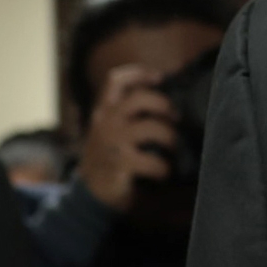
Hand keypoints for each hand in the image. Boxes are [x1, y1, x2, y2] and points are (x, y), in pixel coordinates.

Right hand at [74, 63, 177, 211]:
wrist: (91, 194)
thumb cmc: (109, 158)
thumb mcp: (111, 131)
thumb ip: (128, 115)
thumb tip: (167, 102)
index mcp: (104, 111)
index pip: (116, 80)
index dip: (139, 73)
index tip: (160, 76)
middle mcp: (106, 122)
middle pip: (139, 99)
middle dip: (164, 105)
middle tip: (176, 118)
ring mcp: (112, 143)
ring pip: (150, 128)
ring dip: (169, 136)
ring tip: (174, 147)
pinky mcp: (120, 164)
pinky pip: (151, 160)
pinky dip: (163, 167)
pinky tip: (164, 172)